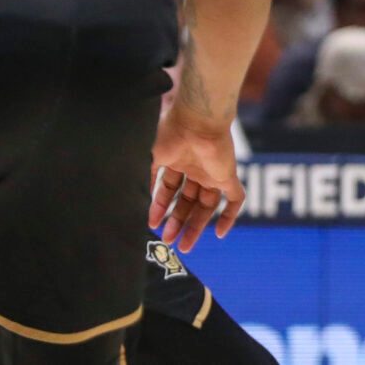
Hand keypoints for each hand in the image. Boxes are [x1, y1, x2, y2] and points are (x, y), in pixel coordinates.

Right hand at [148, 104, 244, 249]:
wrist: (197, 118)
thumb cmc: (170, 132)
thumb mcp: (149, 157)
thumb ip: (142, 176)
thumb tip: (128, 197)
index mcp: (177, 160)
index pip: (169, 189)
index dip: (160, 207)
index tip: (151, 224)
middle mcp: (196, 167)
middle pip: (187, 201)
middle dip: (177, 221)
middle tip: (168, 242)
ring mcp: (213, 172)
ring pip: (207, 205)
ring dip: (196, 225)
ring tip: (184, 247)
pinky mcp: (228, 175)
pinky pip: (235, 198)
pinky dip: (230, 216)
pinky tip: (219, 235)